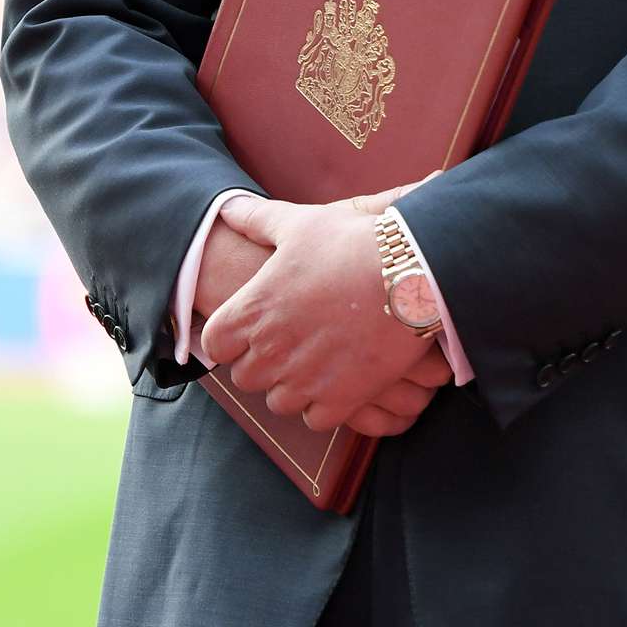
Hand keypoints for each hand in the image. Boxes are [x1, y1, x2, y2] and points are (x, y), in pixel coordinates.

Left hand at [200, 177, 446, 430]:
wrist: (412, 271)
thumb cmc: (353, 242)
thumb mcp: (300, 224)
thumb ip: (257, 220)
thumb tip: (227, 208)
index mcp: (253, 309)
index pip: (214, 343)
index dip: (231, 337)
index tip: (251, 329)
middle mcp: (271, 350)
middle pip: (245, 377)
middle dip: (263, 363)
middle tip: (291, 343)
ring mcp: (305, 379)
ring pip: (278, 401)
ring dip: (292, 386)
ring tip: (316, 362)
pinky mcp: (340, 399)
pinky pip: (315, 419)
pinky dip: (324, 405)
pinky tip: (338, 380)